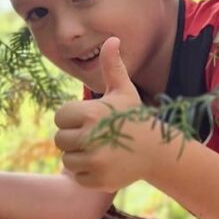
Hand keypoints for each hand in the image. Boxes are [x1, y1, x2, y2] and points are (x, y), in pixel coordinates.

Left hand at [54, 37, 153, 190]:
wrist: (157, 151)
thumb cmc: (135, 118)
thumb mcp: (124, 91)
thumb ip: (112, 67)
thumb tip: (111, 38)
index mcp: (92, 113)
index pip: (61, 117)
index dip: (73, 119)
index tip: (91, 121)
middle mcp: (91, 137)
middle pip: (60, 140)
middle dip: (75, 139)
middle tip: (96, 137)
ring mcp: (95, 160)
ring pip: (68, 160)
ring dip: (80, 157)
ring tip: (101, 150)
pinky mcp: (98, 179)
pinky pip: (78, 177)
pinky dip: (88, 174)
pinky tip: (105, 165)